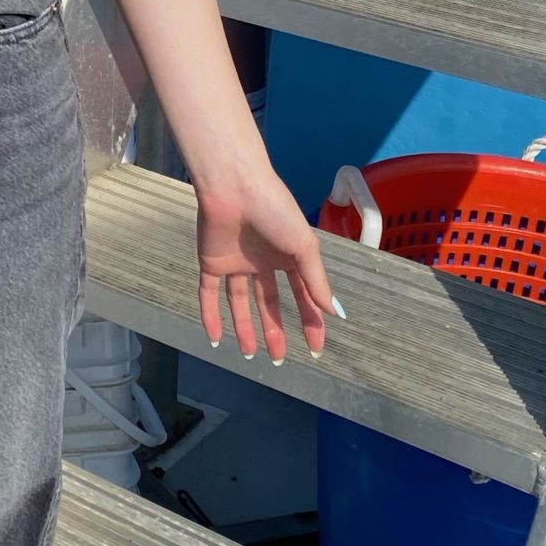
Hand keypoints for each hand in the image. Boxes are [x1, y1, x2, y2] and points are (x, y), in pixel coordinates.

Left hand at [195, 169, 338, 362]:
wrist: (234, 186)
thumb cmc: (275, 210)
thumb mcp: (303, 246)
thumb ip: (316, 281)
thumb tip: (335, 313)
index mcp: (288, 256)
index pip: (302, 295)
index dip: (310, 322)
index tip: (315, 349)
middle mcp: (263, 262)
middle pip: (270, 304)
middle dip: (275, 331)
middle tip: (278, 360)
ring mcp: (236, 263)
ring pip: (240, 303)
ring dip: (245, 329)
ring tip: (250, 355)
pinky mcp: (211, 262)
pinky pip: (209, 294)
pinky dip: (210, 316)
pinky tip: (215, 339)